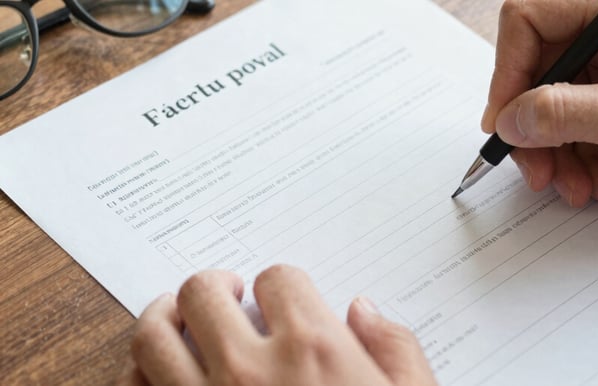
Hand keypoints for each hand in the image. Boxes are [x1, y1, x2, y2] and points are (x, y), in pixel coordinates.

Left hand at [120, 267, 435, 385]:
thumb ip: (396, 349)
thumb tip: (363, 311)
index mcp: (315, 352)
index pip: (278, 279)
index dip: (281, 284)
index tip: (283, 298)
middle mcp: (249, 371)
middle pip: (203, 292)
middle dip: (216, 286)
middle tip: (228, 295)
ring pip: (153, 335)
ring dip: (165, 317)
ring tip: (182, 319)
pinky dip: (138, 374)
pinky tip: (160, 374)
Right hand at [482, 0, 597, 205]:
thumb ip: (563, 113)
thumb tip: (508, 121)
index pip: (531, 20)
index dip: (509, 71)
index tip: (504, 120)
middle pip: (537, 73)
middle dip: (535, 129)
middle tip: (537, 169)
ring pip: (551, 109)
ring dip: (557, 156)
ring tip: (577, 188)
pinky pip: (574, 132)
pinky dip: (579, 164)